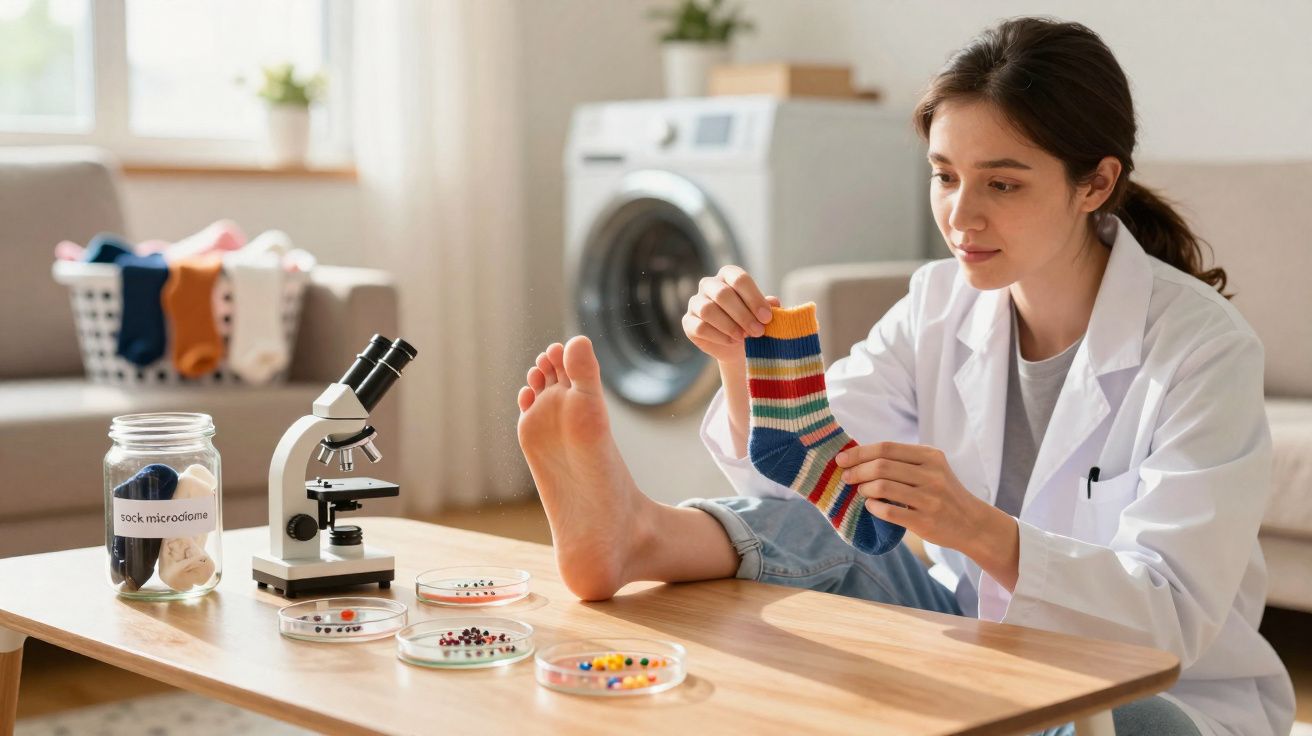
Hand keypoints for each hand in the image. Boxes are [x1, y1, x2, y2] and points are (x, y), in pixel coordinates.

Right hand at [682, 265, 780, 363]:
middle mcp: (709, 285)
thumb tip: (774, 302)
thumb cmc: (752, 323)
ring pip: (708, 310)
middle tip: (758, 331)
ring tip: (744, 337)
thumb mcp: (762, 314)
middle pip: (722, 294)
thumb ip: (768, 306)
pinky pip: (699, 327)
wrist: (737, 347)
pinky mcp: (688, 321)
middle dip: (743, 315)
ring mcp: (695, 302)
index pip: (739, 279)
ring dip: (729, 325)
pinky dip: (718, 336)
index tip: (767, 318)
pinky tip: (731, 341)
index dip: (754, 298)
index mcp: (728, 275)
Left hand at [835, 441, 1001, 554]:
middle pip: (882, 466)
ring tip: (861, 491)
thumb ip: (903, 460)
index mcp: (931, 456)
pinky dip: (873, 507)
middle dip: (857, 471)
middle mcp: (932, 475)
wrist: (972, 523)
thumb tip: (859, 455)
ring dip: (864, 489)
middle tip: (846, 477)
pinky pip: (889, 511)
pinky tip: (870, 506)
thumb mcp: (932, 468)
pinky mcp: (925, 521)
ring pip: (883, 487)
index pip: (887, 448)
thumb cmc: (942, 493)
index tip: (842, 459)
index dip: (860, 452)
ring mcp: (930, 499)